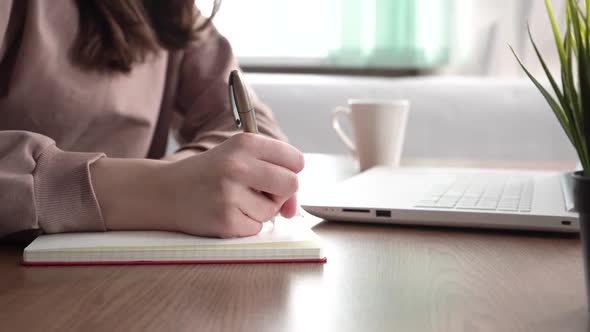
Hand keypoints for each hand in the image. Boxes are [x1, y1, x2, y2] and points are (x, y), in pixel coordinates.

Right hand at [166, 133, 303, 236]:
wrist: (166, 191)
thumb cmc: (210, 174)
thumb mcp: (239, 158)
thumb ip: (274, 175)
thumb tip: (293, 210)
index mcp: (245, 143)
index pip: (295, 159)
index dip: (290, 171)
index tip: (276, 175)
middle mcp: (237, 165)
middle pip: (291, 184)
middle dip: (281, 193)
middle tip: (260, 191)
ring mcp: (230, 193)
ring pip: (272, 210)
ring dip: (259, 210)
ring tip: (234, 200)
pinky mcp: (225, 220)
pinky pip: (256, 228)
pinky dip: (245, 225)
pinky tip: (225, 212)